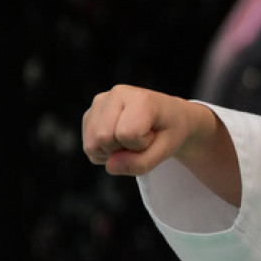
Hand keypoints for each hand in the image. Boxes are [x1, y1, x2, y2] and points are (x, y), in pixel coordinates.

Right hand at [83, 85, 206, 176]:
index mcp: (139, 98)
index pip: (126, 134)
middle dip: (124, 149)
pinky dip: (105, 152)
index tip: (153, 135)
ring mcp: (100, 102)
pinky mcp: (90, 114)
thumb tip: (110, 166)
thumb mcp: (166, 150)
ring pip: (92, 145)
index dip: (140, 145)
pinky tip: (120, 139)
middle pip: (103, 138)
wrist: (170, 117)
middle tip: (142, 139)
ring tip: (131, 139)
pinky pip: (89, 147)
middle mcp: (116, 94)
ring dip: (113, 152)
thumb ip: (141, 163)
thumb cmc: (170, 130)